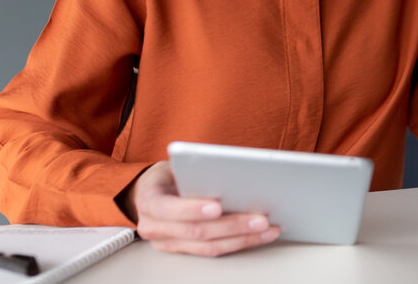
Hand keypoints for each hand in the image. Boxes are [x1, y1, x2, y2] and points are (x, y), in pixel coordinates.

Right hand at [118, 161, 279, 255]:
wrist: (149, 193)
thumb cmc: (167, 177)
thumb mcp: (174, 166)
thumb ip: (194, 172)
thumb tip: (231, 173)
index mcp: (149, 201)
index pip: (169, 209)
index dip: (193, 209)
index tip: (218, 206)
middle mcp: (154, 228)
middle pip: (196, 232)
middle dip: (232, 225)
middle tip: (260, 219)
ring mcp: (168, 244)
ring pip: (209, 246)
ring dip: (242, 238)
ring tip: (268, 229)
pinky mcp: (184, 251)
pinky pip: (214, 251)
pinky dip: (239, 243)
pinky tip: (259, 236)